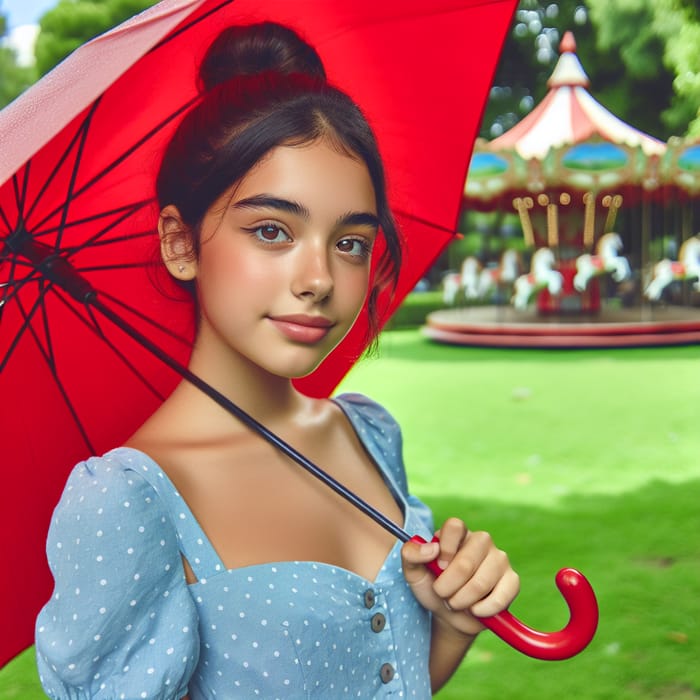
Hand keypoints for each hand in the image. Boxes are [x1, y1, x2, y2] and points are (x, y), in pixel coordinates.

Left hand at [401, 518, 519, 636]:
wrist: (449, 615)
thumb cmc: (432, 587)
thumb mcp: (413, 572)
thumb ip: (411, 554)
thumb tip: (431, 549)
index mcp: (458, 533)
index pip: (455, 526)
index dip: (444, 549)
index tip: (438, 567)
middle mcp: (481, 540)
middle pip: (466, 562)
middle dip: (448, 587)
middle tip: (443, 594)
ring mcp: (499, 559)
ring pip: (481, 583)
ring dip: (462, 601)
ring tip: (456, 602)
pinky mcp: (512, 580)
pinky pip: (501, 596)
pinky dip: (483, 610)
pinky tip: (475, 610)